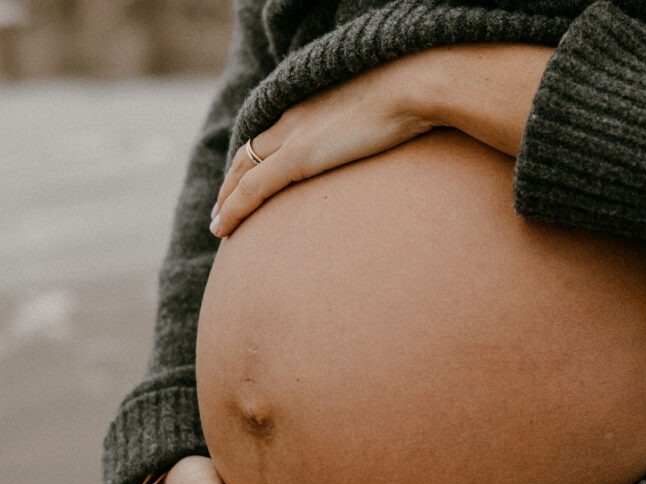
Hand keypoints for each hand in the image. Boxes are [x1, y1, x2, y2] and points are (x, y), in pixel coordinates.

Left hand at [209, 43, 553, 237]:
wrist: (419, 85)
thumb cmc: (420, 97)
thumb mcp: (399, 113)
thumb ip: (392, 129)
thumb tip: (412, 142)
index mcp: (318, 106)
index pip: (276, 133)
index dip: (259, 156)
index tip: (252, 175)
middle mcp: (297, 117)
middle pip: (251, 151)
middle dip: (233, 179)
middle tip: (225, 204)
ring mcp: (294, 137)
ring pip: (243, 172)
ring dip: (227, 199)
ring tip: (219, 223)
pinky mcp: (298, 157)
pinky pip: (253, 189)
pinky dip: (233, 208)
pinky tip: (221, 228)